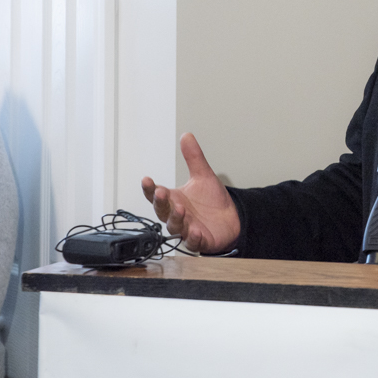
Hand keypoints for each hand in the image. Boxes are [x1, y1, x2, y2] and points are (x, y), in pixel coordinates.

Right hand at [141, 133, 240, 252]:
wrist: (231, 218)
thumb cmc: (212, 201)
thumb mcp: (203, 176)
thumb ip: (194, 158)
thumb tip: (186, 135)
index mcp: (174, 200)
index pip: (156, 194)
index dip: (150, 188)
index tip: (146, 179)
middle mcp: (177, 215)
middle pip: (162, 211)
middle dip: (160, 203)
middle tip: (161, 193)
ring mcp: (187, 229)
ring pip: (175, 227)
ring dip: (176, 219)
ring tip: (180, 210)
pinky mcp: (200, 241)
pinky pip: (194, 242)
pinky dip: (193, 238)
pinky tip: (196, 232)